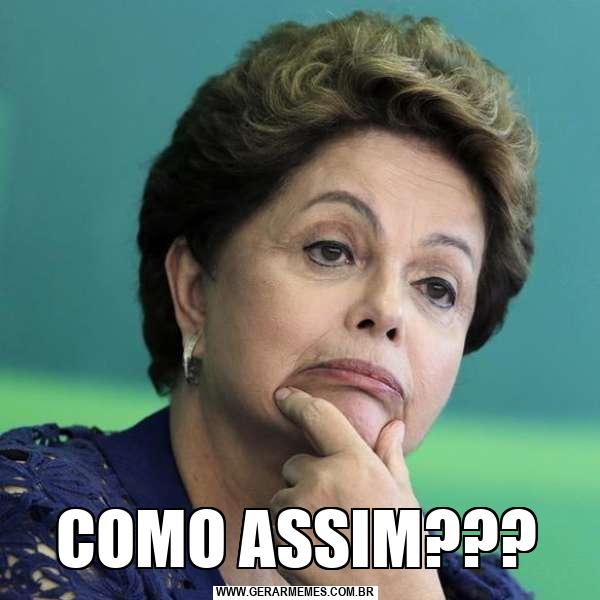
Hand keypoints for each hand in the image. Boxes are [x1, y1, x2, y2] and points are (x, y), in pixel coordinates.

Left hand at [270, 386, 443, 598]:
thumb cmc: (402, 547)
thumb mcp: (402, 496)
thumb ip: (389, 456)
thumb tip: (394, 424)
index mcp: (356, 463)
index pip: (318, 415)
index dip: (296, 402)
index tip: (283, 396)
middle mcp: (323, 481)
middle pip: (293, 464)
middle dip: (307, 480)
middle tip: (336, 510)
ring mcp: (300, 515)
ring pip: (280, 499)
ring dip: (295, 512)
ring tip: (329, 535)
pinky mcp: (282, 546)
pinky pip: (273, 531)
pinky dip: (287, 540)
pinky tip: (318, 553)